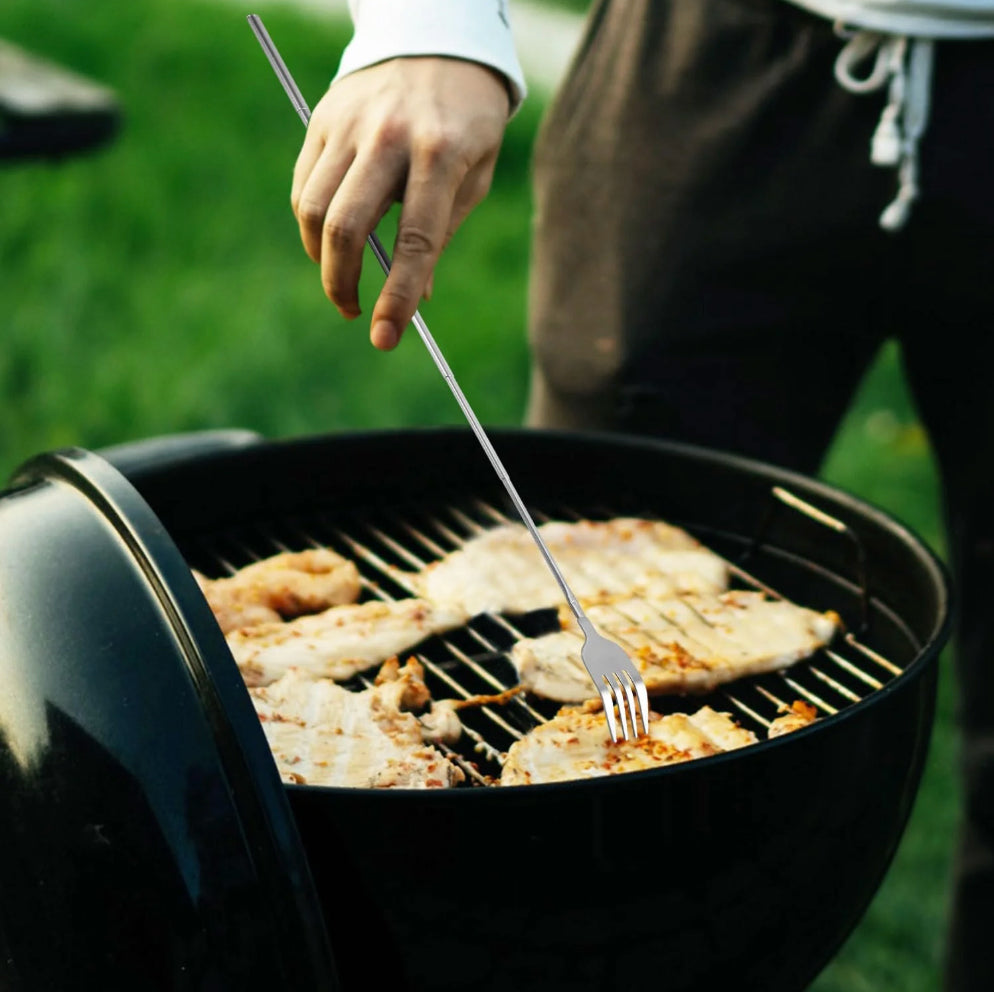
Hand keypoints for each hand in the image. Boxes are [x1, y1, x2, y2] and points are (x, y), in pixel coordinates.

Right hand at [291, 57, 510, 349]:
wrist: (436, 41)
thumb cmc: (466, 122)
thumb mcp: (475, 175)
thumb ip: (442, 234)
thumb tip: (415, 297)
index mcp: (441, 155)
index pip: (415, 242)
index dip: (397, 297)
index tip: (385, 339)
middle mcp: (390, 138)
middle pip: (346, 228)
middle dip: (341, 284)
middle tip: (352, 311)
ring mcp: (349, 126)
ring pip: (314, 210)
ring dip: (321, 259)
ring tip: (342, 279)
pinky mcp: (322, 120)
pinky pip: (304, 187)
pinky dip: (311, 226)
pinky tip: (330, 239)